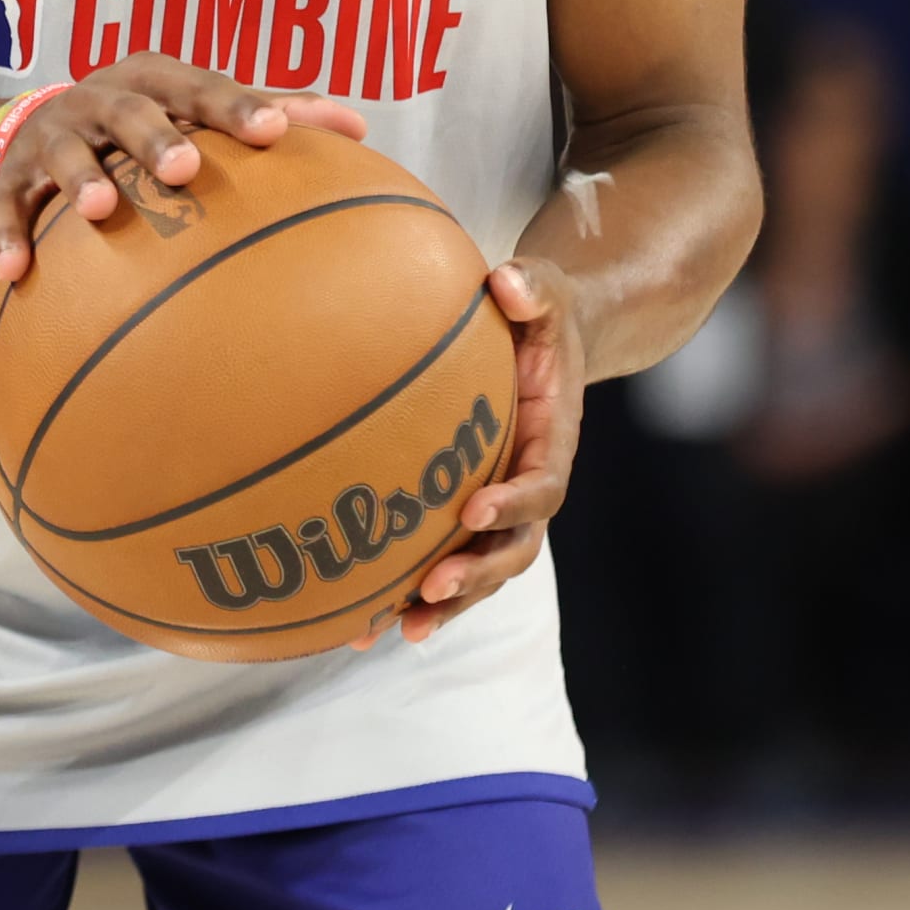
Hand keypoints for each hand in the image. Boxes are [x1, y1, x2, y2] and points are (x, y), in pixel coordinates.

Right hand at [0, 53, 366, 279]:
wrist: (38, 127)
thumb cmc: (149, 119)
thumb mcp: (197, 108)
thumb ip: (271, 114)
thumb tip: (359, 129)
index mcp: (154, 78)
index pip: (202, 87)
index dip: (237, 107)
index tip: (274, 133)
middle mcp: (100, 99)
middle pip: (130, 109)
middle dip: (156, 135)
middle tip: (188, 169)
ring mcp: (52, 136)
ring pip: (64, 153)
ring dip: (81, 179)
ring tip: (102, 210)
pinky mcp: (10, 176)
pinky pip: (4, 206)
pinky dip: (7, 236)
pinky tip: (15, 274)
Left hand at [354, 256, 586, 647]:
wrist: (543, 341)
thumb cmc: (540, 313)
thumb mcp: (545, 291)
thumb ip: (533, 287)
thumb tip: (504, 279)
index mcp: (553, 440)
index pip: (544, 484)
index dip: (514, 502)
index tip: (474, 507)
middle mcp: (528, 484)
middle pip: (514, 548)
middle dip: (478, 575)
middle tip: (433, 589)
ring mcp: (499, 505)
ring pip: (479, 570)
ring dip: (443, 605)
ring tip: (394, 630)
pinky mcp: (466, 514)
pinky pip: (442, 560)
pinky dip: (406, 595)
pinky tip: (356, 625)